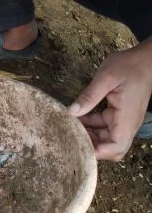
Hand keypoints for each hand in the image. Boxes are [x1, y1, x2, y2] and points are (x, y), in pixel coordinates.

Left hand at [69, 41, 151, 160]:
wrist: (145, 59)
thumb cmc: (129, 66)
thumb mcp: (106, 77)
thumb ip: (89, 96)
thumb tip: (71, 112)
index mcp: (127, 118)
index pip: (116, 147)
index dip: (98, 152)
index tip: (78, 146)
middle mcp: (127, 123)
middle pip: (110, 148)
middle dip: (91, 146)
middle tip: (70, 137)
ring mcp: (123, 120)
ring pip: (105, 138)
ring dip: (88, 136)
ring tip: (69, 127)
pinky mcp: (118, 114)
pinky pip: (103, 126)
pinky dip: (90, 125)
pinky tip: (76, 118)